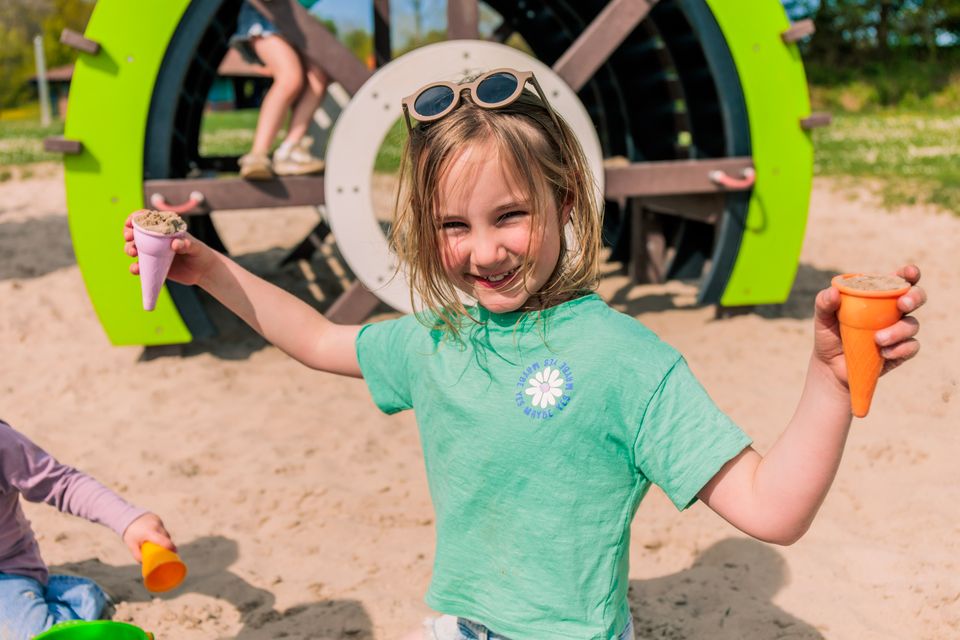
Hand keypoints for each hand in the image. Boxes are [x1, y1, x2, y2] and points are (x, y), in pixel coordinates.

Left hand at [122, 512, 175, 562]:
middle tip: (167, 554)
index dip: (170, 547)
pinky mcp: (159, 520)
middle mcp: (156, 526)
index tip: (175, 553)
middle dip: (168, 546)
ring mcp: (158, 522)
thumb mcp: (131, 545)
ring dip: (165, 540)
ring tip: (160, 546)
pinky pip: (163, 530)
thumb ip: (137, 555)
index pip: (163, 540)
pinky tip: (157, 539)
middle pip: (166, 538)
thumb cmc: (131, 533)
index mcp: (150, 532)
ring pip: (165, 534)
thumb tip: (145, 563)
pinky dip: (162, 535)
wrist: (129, 516)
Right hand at [123, 210, 214, 285]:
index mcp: (164, 229)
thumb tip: (175, 244)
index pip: (146, 219)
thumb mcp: (196, 247)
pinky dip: (135, 267)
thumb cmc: (201, 254)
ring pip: (133, 248)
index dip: (135, 217)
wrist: (204, 272)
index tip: (131, 221)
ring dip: (129, 249)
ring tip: (133, 253)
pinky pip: (139, 266)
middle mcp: (155, 239)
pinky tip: (136, 269)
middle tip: (129, 237)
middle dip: (128, 233)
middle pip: (135, 233)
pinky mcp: (152, 266)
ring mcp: (152, 253)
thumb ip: (187, 244)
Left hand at [813, 264, 924, 385]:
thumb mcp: (823, 317)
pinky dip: (900, 349)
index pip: (898, 280)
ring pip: (913, 324)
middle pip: (916, 297)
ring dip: (899, 330)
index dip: (909, 273)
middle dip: (914, 297)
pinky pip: (911, 347)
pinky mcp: (901, 351)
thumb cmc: (829, 334)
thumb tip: (833, 292)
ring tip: (878, 339)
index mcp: (877, 296)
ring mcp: (899, 331)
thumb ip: (824, 302)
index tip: (909, 273)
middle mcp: (893, 311)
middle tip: (902, 304)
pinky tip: (883, 352)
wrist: (830, 366)